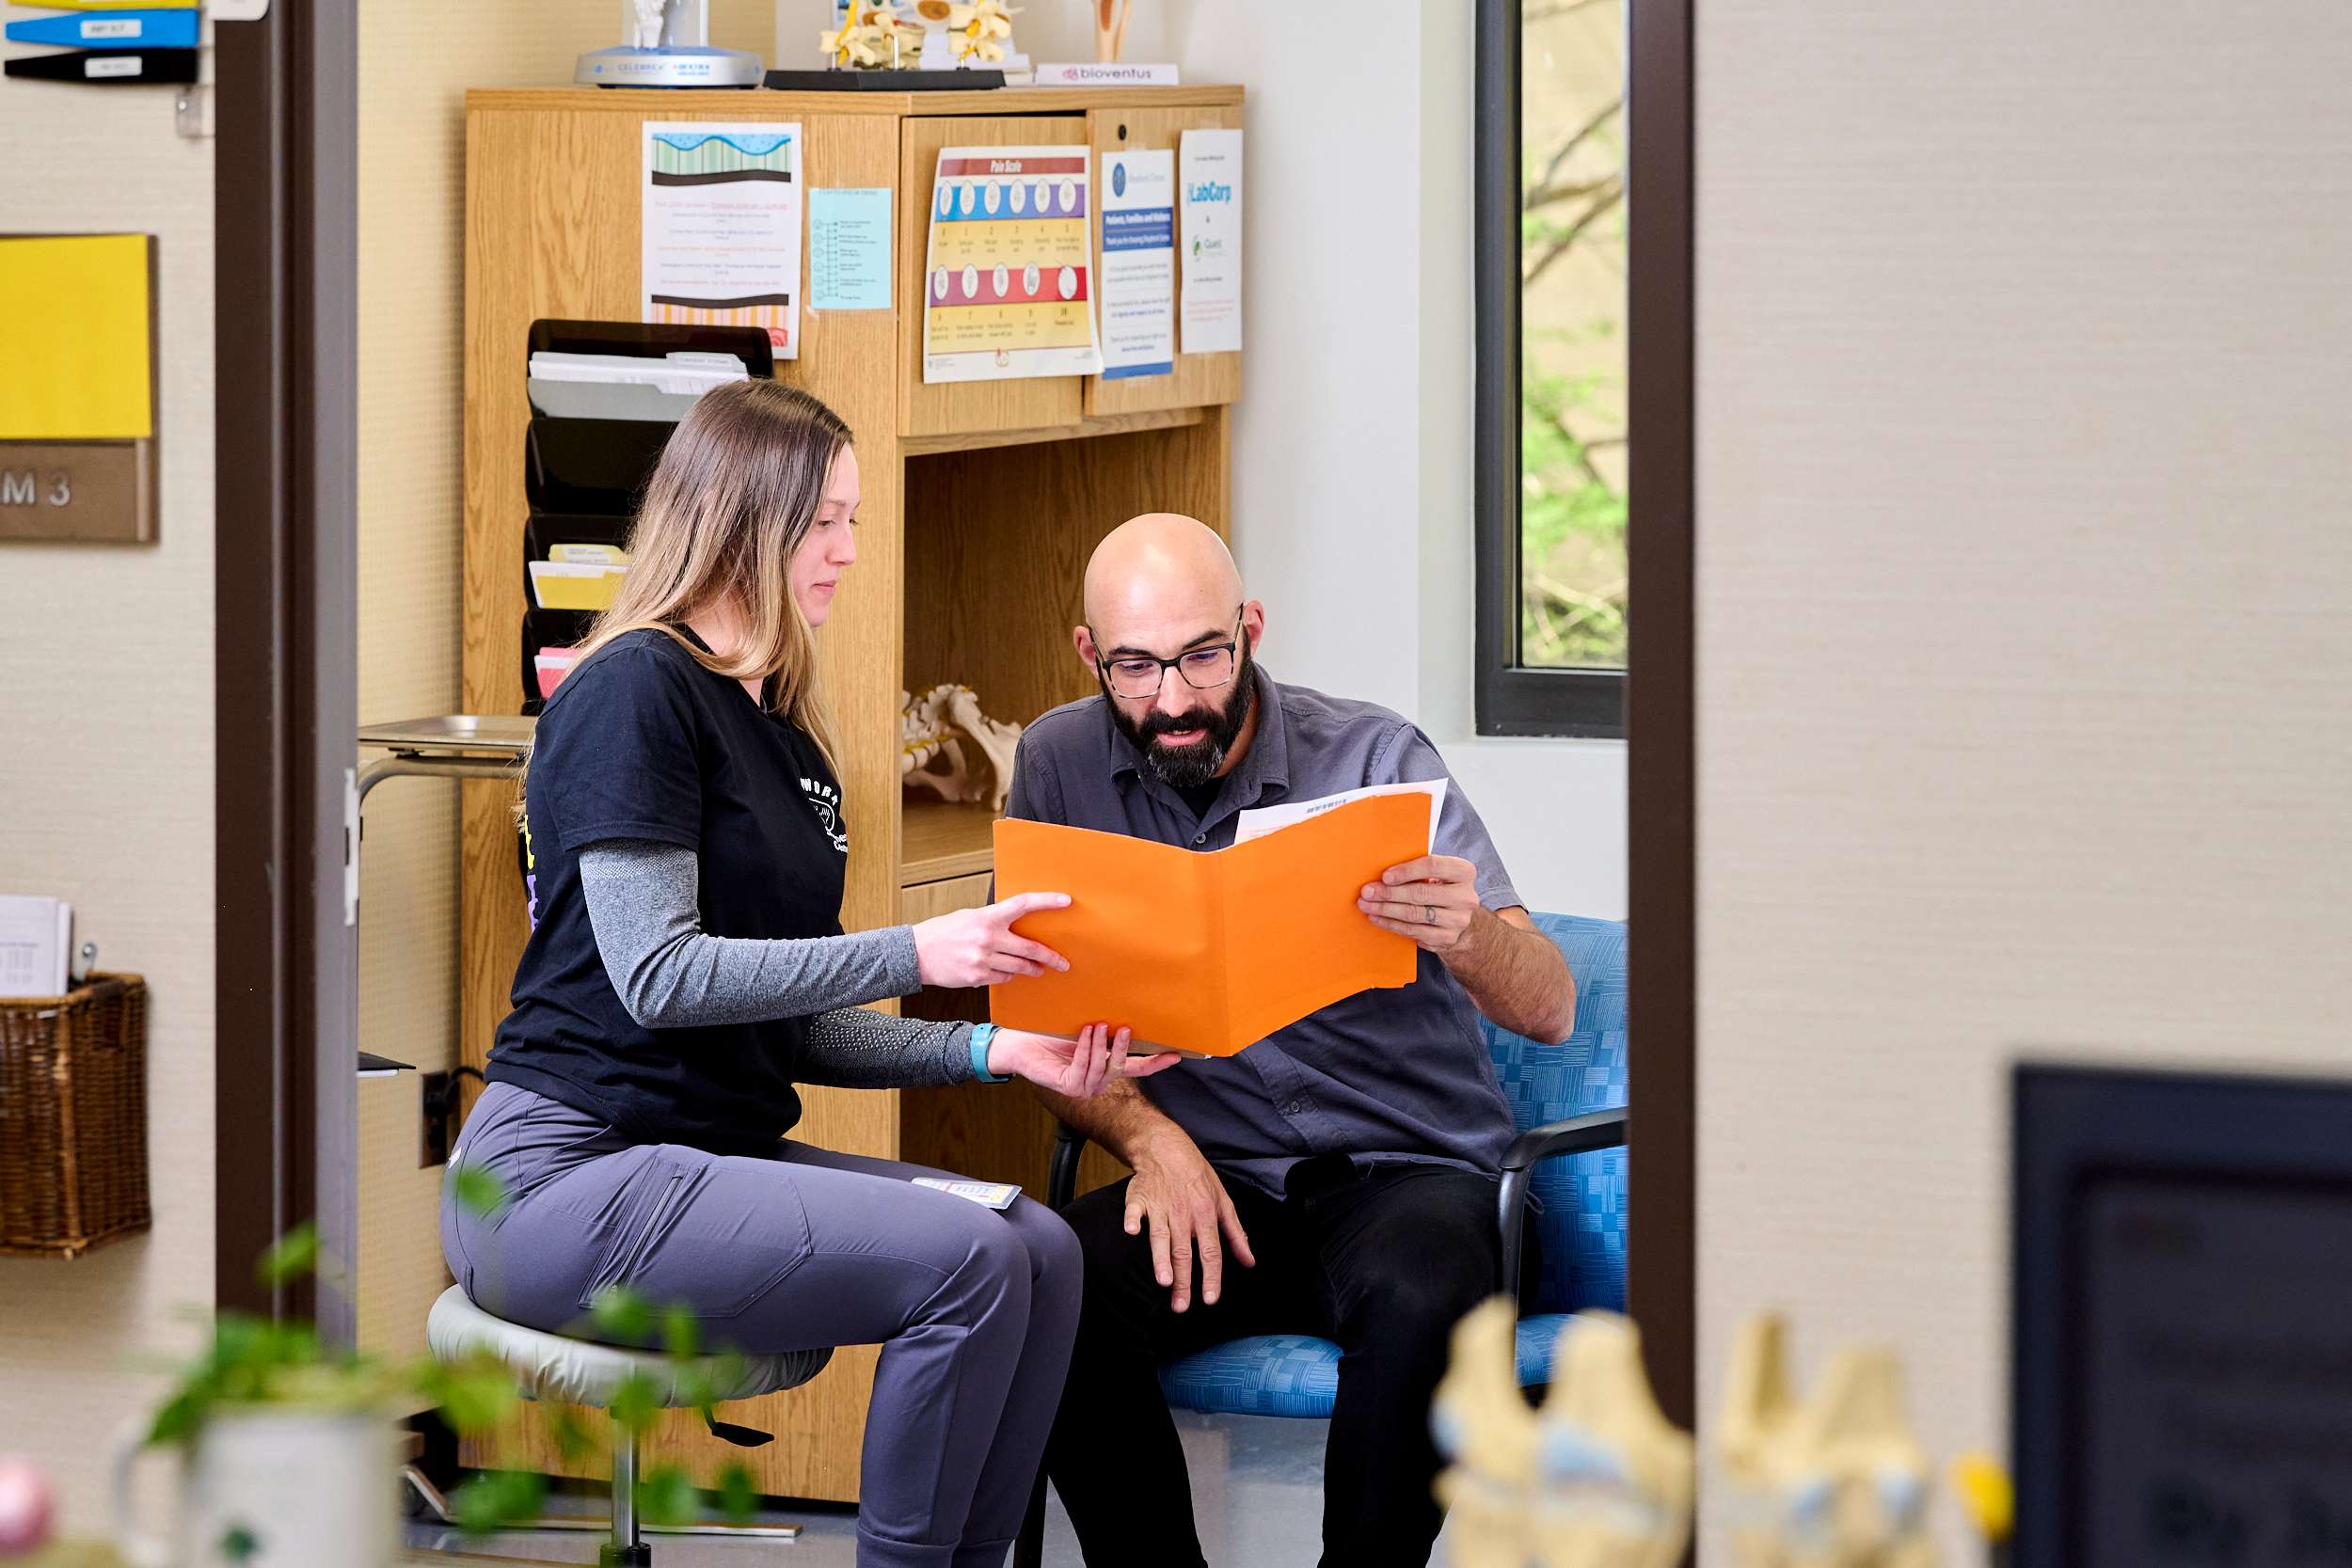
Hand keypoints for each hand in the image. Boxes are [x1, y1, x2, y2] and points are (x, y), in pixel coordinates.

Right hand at [913, 892, 1071, 988]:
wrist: (917, 953)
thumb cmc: (943, 932)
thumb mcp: (969, 917)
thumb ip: (994, 921)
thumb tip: (1018, 926)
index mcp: (987, 917)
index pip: (1023, 904)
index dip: (1047, 901)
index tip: (1066, 901)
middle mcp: (988, 938)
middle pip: (1030, 949)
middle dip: (1050, 957)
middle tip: (1062, 963)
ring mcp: (983, 959)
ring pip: (1019, 967)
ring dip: (1031, 969)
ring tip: (1036, 969)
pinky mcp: (978, 976)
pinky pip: (1003, 977)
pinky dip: (1007, 975)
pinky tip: (1001, 970)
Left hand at [987, 1023, 1181, 1098]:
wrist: (1018, 1041)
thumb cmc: (1048, 1032)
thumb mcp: (1082, 1025)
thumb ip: (1103, 1024)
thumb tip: (1125, 1004)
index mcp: (1103, 1066)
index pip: (1137, 1067)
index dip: (1157, 1062)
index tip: (1178, 1053)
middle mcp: (1096, 1080)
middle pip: (1121, 1067)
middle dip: (1123, 1047)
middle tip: (1125, 1027)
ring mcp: (1082, 1086)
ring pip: (1103, 1070)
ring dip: (1102, 1047)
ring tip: (1099, 1025)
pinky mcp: (1067, 1086)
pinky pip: (1082, 1070)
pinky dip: (1085, 1050)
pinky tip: (1085, 1034)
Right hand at [1125, 1128, 1254, 1311]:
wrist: (1167, 1148)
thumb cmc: (1198, 1178)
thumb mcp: (1223, 1202)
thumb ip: (1236, 1234)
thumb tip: (1249, 1261)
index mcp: (1205, 1216)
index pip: (1211, 1252)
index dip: (1211, 1277)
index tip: (1210, 1299)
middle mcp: (1183, 1214)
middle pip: (1184, 1252)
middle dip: (1184, 1281)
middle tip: (1181, 1306)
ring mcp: (1160, 1206)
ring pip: (1161, 1236)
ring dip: (1162, 1258)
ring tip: (1163, 1281)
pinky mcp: (1139, 1199)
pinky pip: (1134, 1211)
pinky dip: (1132, 1220)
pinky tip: (1131, 1233)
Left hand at [1358, 854, 1482, 955]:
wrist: (1462, 920)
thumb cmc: (1442, 889)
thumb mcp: (1439, 874)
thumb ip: (1419, 869)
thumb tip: (1382, 873)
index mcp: (1464, 872)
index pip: (1433, 866)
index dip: (1407, 871)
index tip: (1385, 876)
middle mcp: (1465, 897)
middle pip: (1421, 893)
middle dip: (1389, 893)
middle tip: (1367, 892)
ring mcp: (1458, 920)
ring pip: (1414, 914)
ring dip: (1386, 910)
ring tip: (1366, 905)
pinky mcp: (1447, 938)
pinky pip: (1413, 931)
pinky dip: (1391, 924)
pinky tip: (1377, 918)